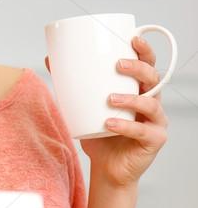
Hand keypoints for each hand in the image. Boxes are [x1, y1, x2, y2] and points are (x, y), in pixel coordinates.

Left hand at [44, 36, 168, 187]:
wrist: (107, 168)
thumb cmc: (99, 133)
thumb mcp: (84, 105)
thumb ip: (72, 84)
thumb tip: (50, 59)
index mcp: (139, 89)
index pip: (148, 64)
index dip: (145, 50)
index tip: (133, 39)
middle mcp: (152, 102)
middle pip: (154, 79)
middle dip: (139, 68)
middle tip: (118, 65)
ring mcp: (156, 122)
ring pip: (151, 104)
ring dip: (131, 98)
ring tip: (110, 98)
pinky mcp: (154, 141)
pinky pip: (142, 131)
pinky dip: (125, 126)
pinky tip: (110, 123)